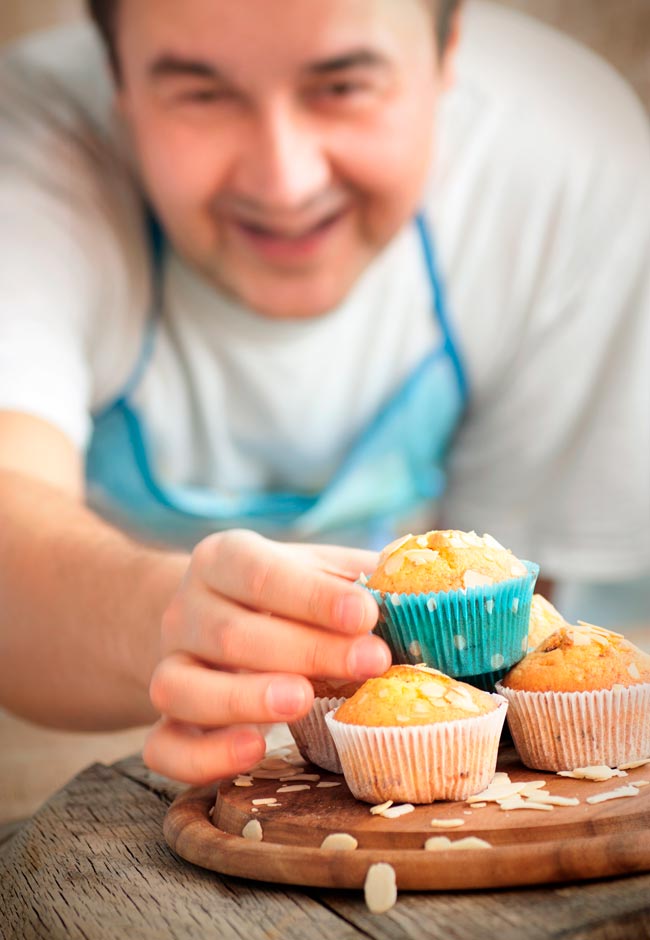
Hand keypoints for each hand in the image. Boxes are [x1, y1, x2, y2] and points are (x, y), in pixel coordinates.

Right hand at [143, 529, 388, 783]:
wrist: (211, 615)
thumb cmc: (284, 595)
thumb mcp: (319, 570)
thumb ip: (364, 578)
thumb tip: (436, 594)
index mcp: (224, 558)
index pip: (260, 571)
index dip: (312, 596)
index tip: (366, 614)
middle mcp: (186, 609)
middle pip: (230, 632)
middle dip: (305, 650)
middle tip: (371, 663)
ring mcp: (168, 666)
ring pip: (184, 687)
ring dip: (246, 698)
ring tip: (304, 702)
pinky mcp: (163, 722)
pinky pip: (164, 747)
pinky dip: (203, 756)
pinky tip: (254, 750)